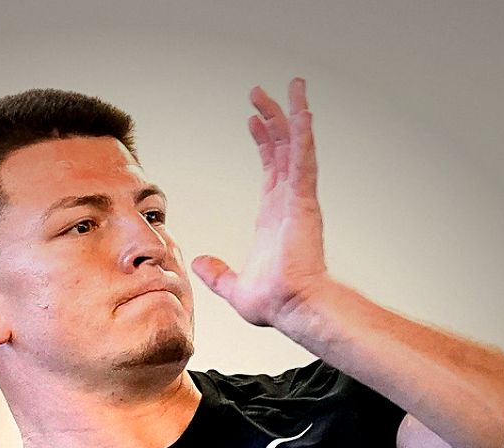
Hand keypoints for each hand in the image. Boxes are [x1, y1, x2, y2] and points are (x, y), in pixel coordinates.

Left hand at [192, 77, 330, 329]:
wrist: (291, 307)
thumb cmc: (275, 302)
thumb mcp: (234, 287)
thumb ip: (218, 273)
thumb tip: (199, 263)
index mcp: (275, 216)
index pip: (272, 168)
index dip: (264, 142)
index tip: (253, 121)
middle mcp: (289, 201)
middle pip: (283, 149)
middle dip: (274, 118)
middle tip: (262, 93)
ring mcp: (299, 198)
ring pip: (297, 145)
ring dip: (292, 114)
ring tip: (292, 85)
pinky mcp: (304, 200)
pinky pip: (304, 158)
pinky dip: (304, 133)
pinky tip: (302, 109)